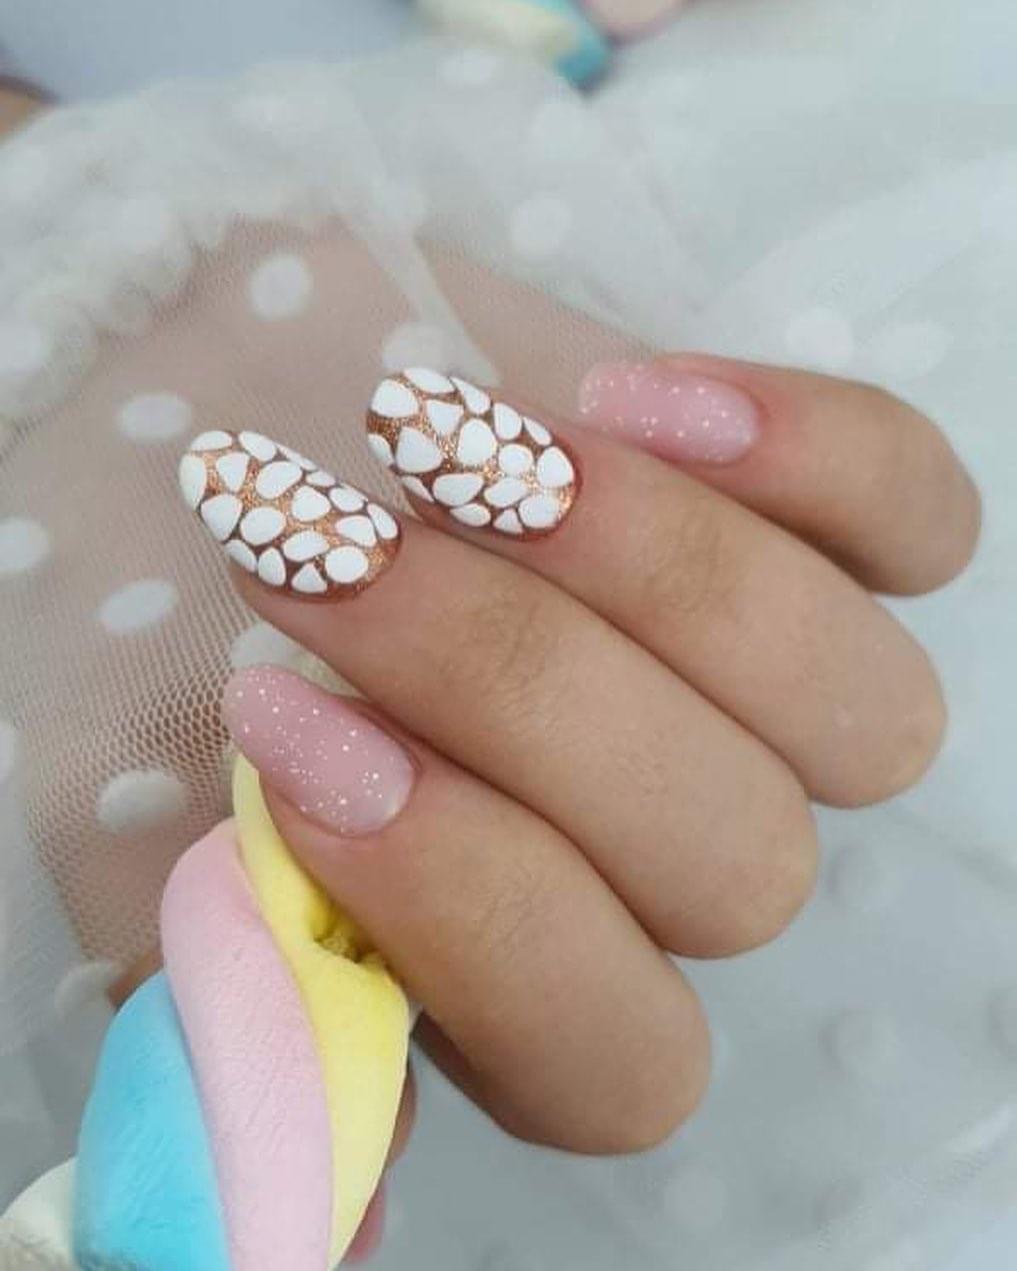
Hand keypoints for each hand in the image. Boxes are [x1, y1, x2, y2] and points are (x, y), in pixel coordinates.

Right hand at [185, 353, 977, 1152]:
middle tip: (337, 551)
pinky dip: (811, 459)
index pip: (618, 1055)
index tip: (287, 734)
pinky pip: (920, 521)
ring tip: (455, 448)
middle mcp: (682, 858)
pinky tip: (635, 397)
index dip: (472, 911)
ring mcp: (773, 698)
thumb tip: (329, 1209)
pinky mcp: (816, 533)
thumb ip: (243, 990)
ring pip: (859, 712)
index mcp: (538, 975)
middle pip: (741, 867)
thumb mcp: (152, 822)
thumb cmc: (191, 643)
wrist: (244, 442)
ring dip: (653, 575)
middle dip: (521, 699)